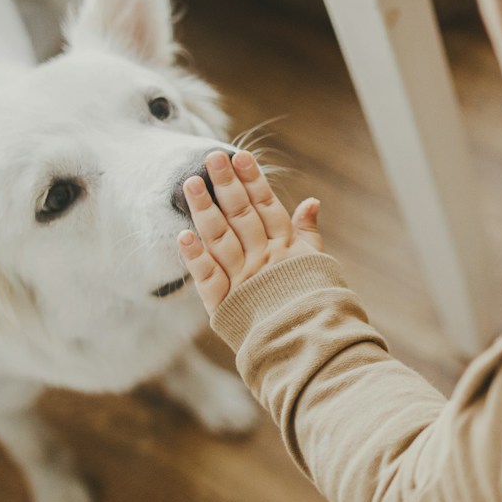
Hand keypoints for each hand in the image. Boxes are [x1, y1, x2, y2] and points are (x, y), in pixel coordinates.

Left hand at [176, 150, 323, 316]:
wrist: (311, 344)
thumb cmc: (317, 302)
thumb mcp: (318, 263)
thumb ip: (308, 232)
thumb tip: (311, 200)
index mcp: (286, 248)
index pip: (267, 206)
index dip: (253, 180)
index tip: (240, 156)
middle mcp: (263, 259)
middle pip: (241, 216)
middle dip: (226, 184)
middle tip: (211, 158)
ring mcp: (244, 280)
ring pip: (221, 239)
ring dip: (204, 210)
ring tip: (190, 184)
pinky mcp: (227, 305)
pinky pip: (208, 278)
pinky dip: (196, 258)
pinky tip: (183, 236)